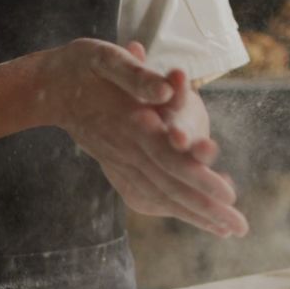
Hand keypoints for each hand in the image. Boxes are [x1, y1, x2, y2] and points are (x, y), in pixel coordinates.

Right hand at [36, 39, 246, 236]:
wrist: (48, 88)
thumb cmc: (82, 67)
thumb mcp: (106, 58)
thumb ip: (135, 74)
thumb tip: (166, 88)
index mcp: (129, 127)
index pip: (170, 158)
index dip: (200, 178)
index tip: (230, 193)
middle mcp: (126, 153)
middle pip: (171, 186)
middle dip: (207, 209)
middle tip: (241, 227)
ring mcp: (120, 164)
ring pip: (161, 196)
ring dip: (195, 215)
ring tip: (228, 230)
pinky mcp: (118, 168)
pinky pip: (145, 196)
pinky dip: (171, 209)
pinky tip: (195, 219)